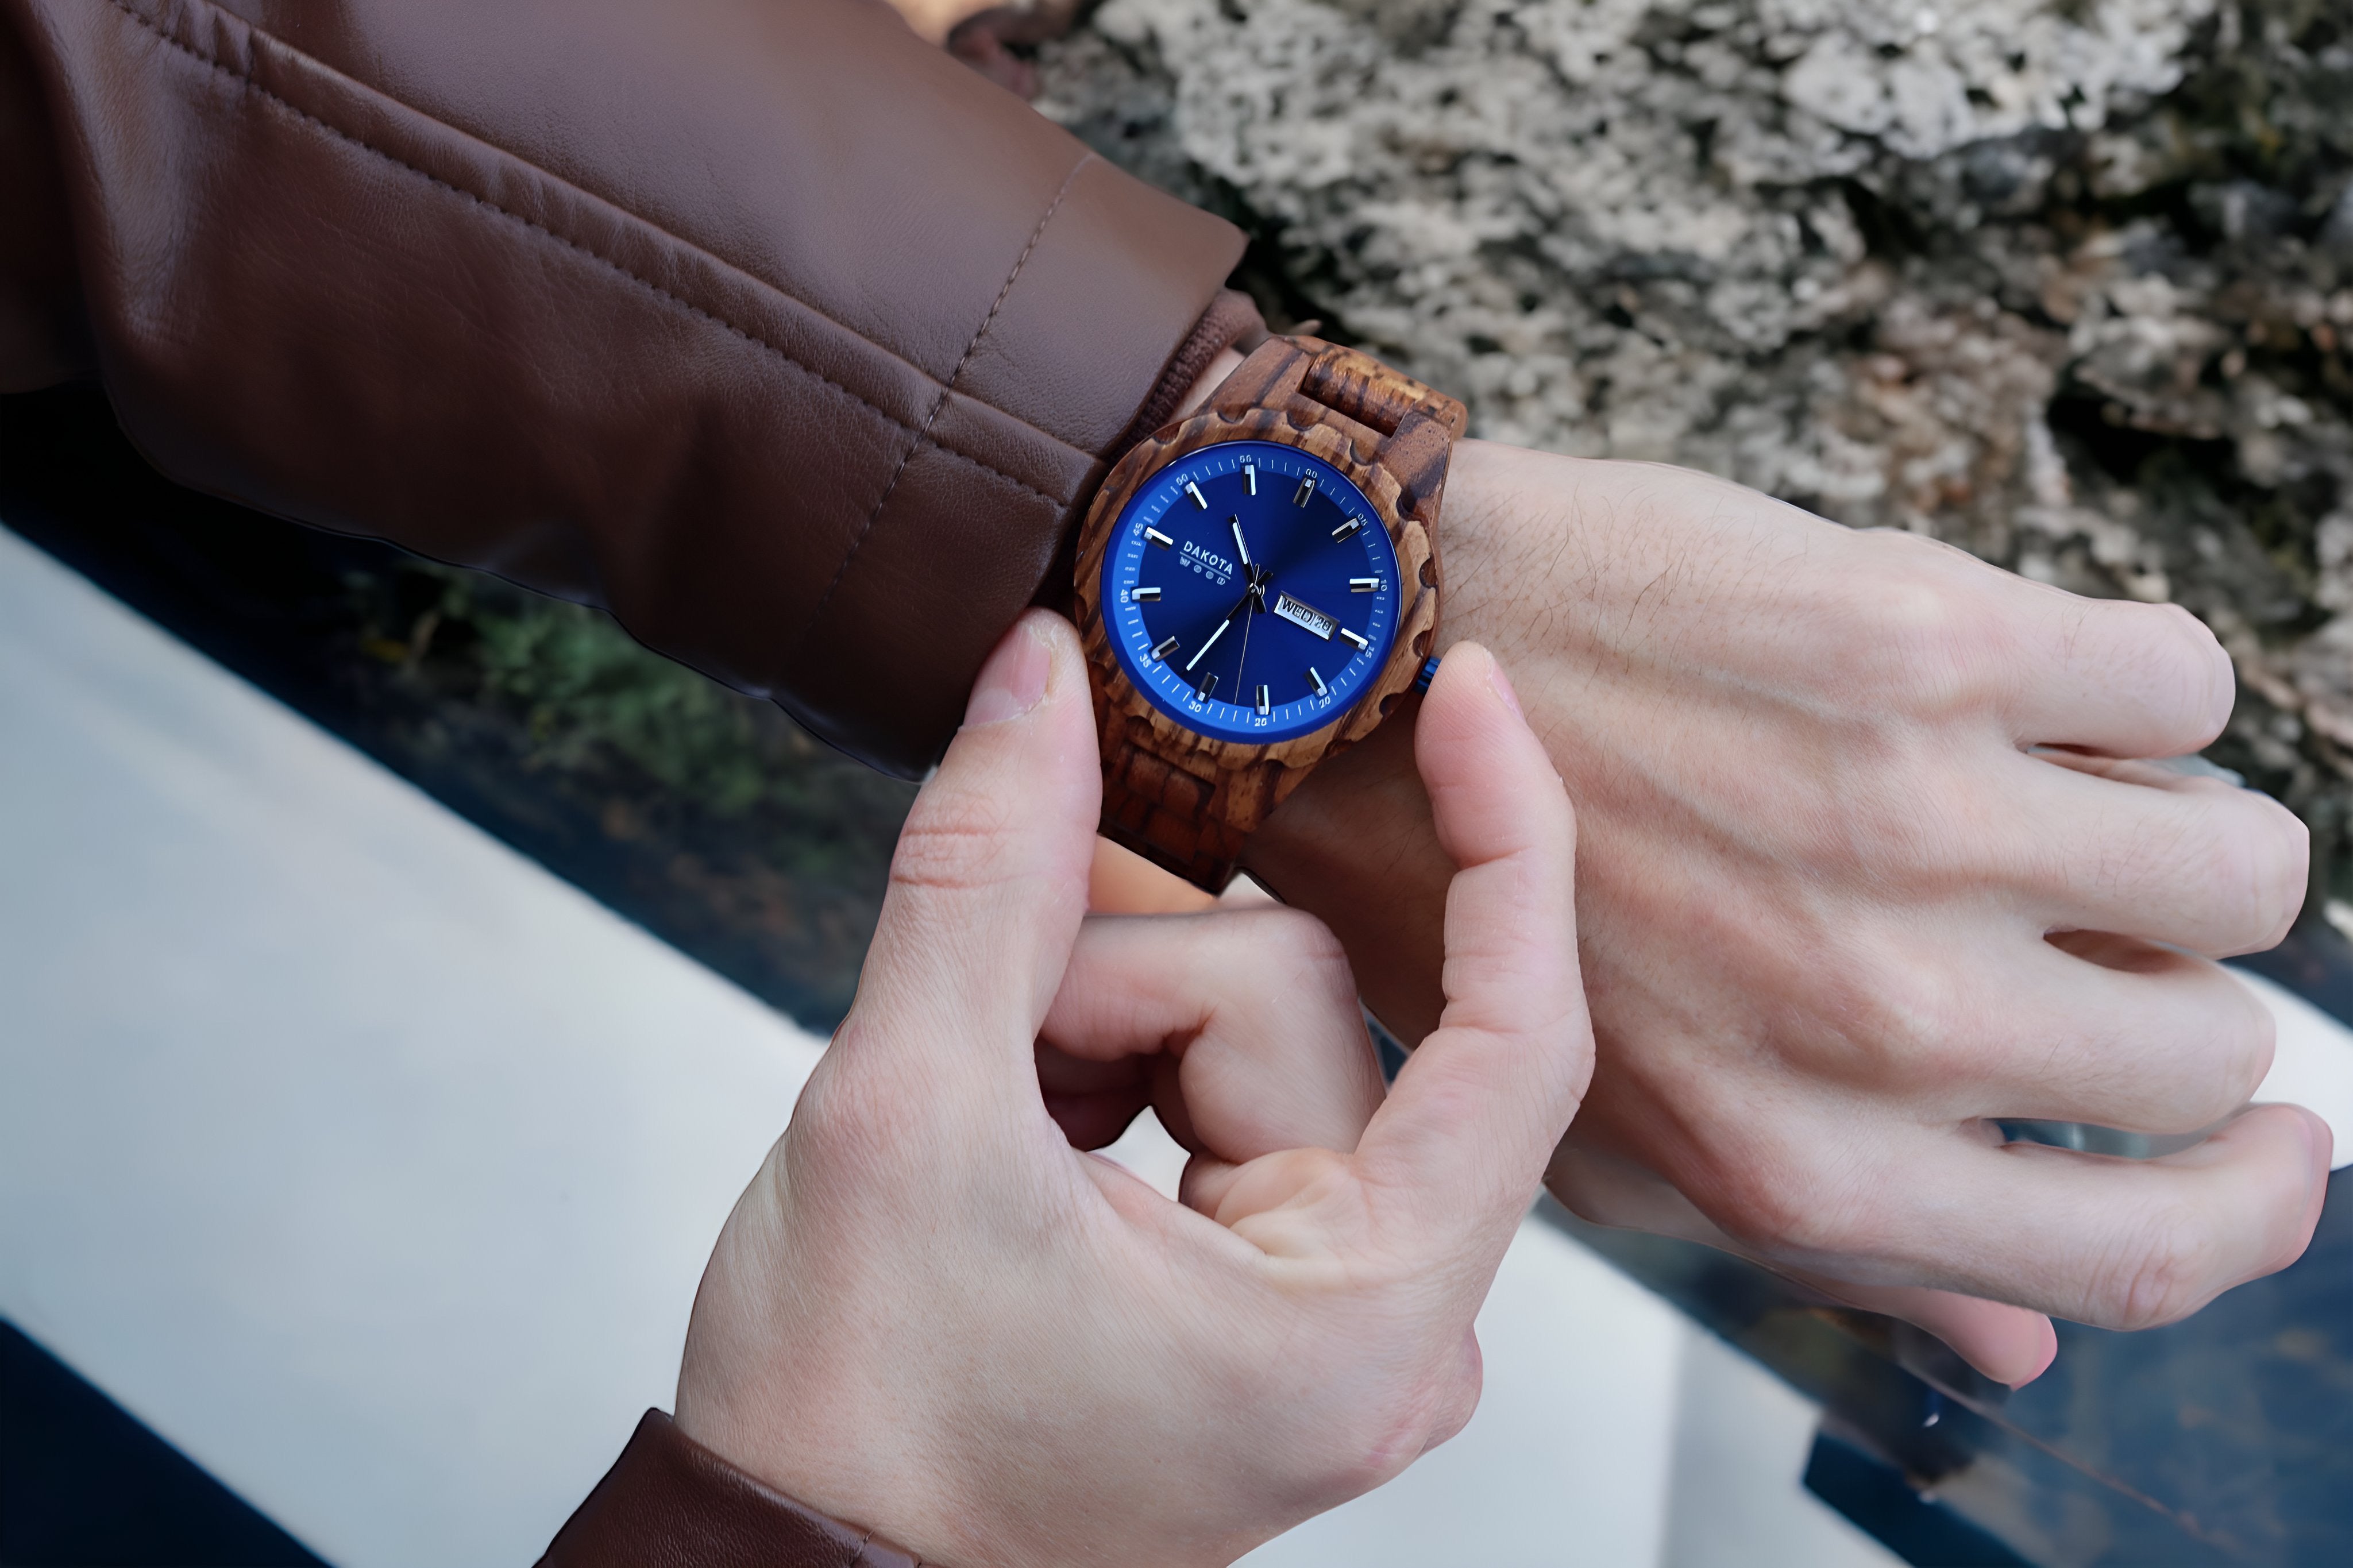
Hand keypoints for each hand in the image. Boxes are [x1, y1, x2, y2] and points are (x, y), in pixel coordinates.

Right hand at [674, 611, 1588, 1567]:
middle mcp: (1386, 1318)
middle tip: (975, 1043)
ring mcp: (1330, 1300)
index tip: (1466, 693)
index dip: (1500, 836)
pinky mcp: (1271, 1278)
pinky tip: (1018, 1133)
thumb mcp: (905, 1117)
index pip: (1514, 1030)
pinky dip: (1104, 1066)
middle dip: (1110, 978)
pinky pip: (1220, 1084)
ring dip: (1088, 1022)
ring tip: (984, 1118)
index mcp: (1362, 1316)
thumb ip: (988, 878)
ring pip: (1243, 1025)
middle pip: (1296, 1000)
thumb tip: (1041, 683)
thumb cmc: (862, 1427)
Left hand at [1249, 440, 2333, 1385]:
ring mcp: (1915, 825)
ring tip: (2044, 793)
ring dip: (2169, 828)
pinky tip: (2010, 686)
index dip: (2248, 1208)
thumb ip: (1832, 1245)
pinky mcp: (1924, 645)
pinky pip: (2178, 681)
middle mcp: (1879, 1019)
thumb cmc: (1473, 895)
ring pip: (2238, 861)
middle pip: (2210, 1048)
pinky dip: (2129, 686)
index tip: (2278, 1145)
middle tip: (2072, 916)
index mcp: (1802, 1162)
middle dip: (2165, 984)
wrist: (1358, 667)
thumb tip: (2024, 1348)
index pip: (2136, 1257)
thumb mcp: (1615, 1134)